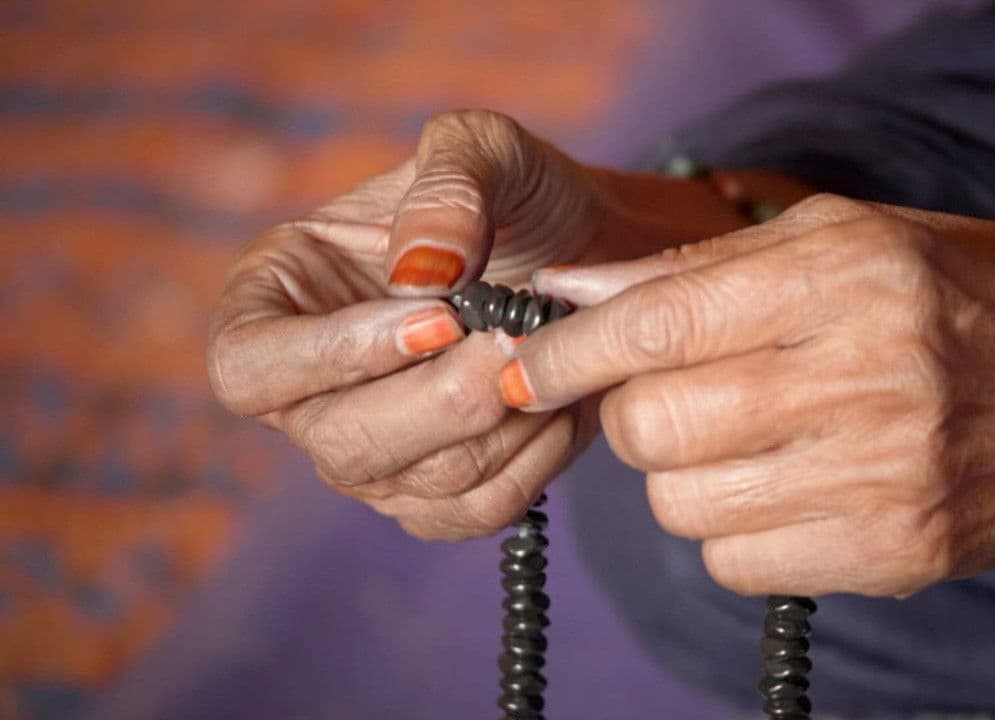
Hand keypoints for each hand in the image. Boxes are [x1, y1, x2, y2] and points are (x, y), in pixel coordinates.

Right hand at [206, 110, 609, 539]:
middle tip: (513, 343)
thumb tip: (421, 270)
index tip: (439, 319)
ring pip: (422, 484)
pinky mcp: (439, 495)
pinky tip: (559, 401)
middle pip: (341, 446)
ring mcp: (374, 456)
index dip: (335, 358)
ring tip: (550, 355)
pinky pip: (478, 511)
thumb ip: (448, 185)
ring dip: (504, 424)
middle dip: (443, 402)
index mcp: (276, 302)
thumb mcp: (485, 149)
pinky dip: (534, 461)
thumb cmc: (519, 197)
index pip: (249, 370)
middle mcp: (309, 396)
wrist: (593, 254)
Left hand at [501, 194, 994, 595]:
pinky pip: (734, 561)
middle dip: (630, 414)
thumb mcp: (852, 240)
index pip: (662, 322)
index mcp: (851, 276)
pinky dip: (729, 528)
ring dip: (682, 475)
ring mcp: (884, 476)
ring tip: (739, 441)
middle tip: (666, 396)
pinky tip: (780, 489)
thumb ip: (708, 266)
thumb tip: (580, 294)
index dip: (570, 351)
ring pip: (682, 503)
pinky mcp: (895, 553)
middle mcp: (867, 376)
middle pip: (653, 426)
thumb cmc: (969, 302)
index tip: (518, 365)